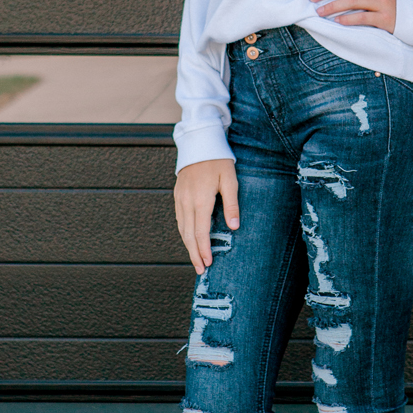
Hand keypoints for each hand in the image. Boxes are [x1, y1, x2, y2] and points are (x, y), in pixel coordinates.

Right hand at [174, 159, 238, 274]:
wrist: (199, 143)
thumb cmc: (218, 161)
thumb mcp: (230, 181)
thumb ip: (232, 205)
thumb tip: (234, 228)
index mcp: (201, 199)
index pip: (200, 232)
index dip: (204, 249)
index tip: (208, 263)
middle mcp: (187, 201)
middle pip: (188, 235)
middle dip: (194, 254)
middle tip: (201, 269)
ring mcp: (180, 198)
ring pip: (182, 228)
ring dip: (188, 246)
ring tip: (195, 259)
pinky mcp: (178, 195)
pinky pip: (179, 219)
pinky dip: (184, 233)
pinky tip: (190, 239)